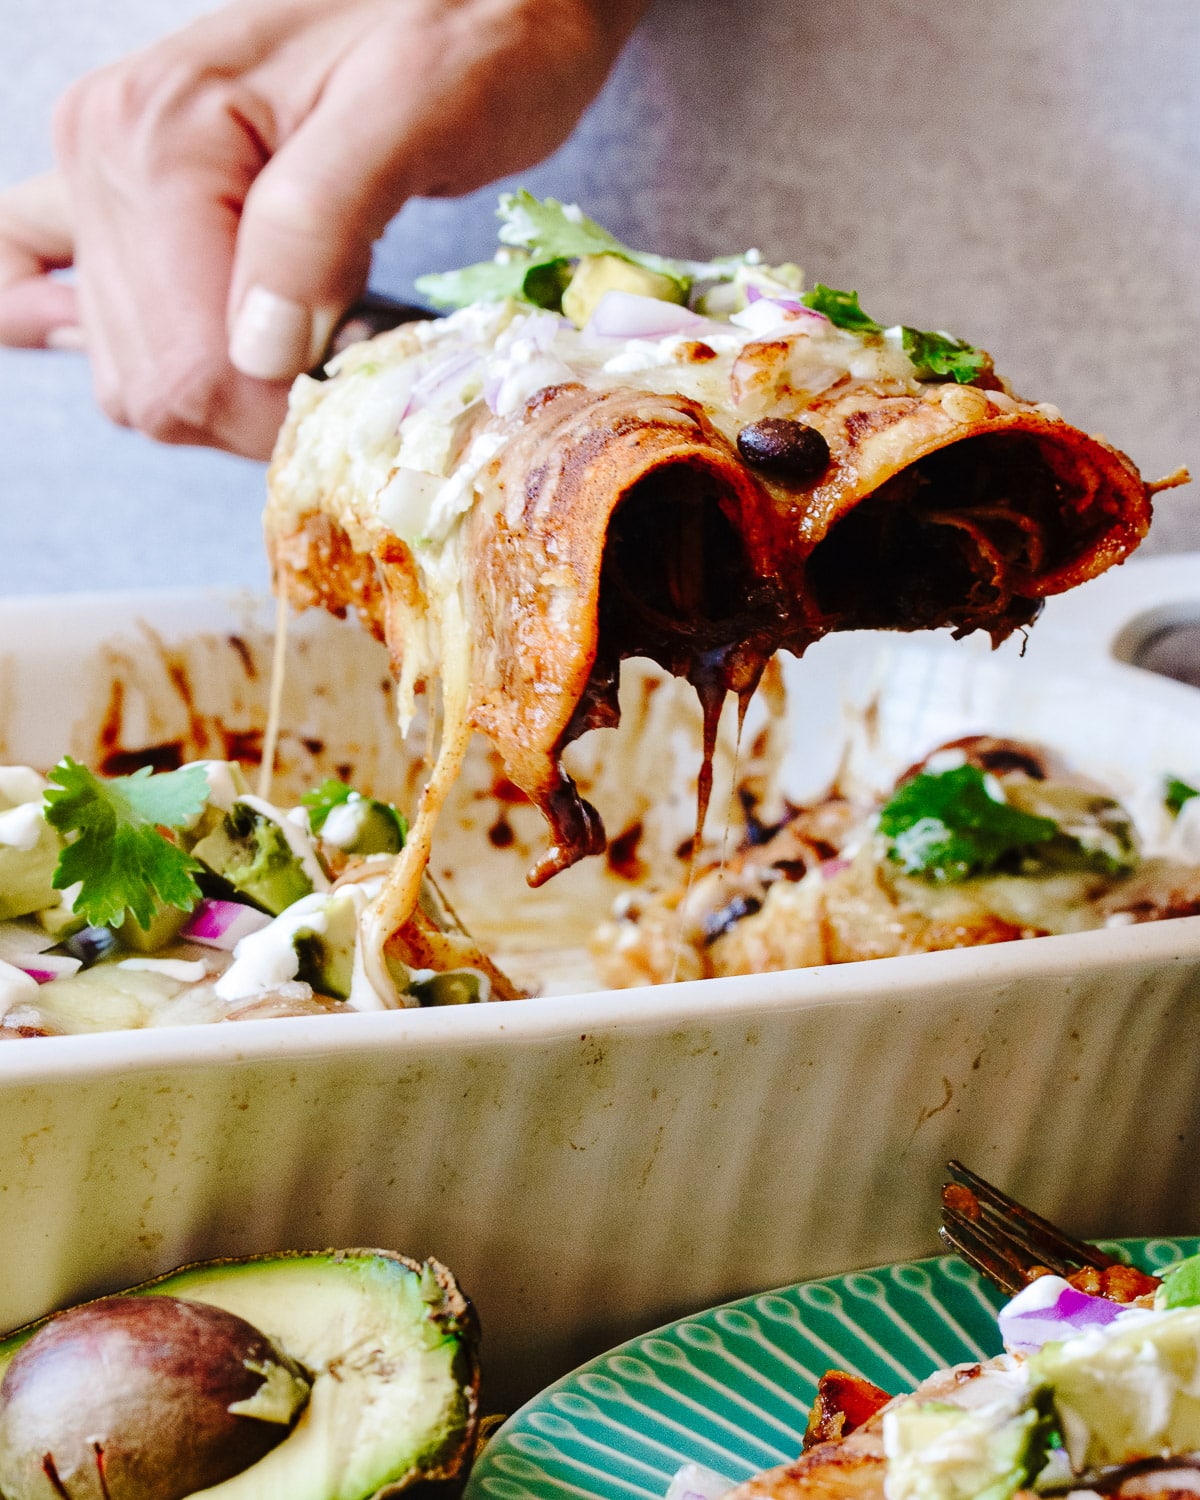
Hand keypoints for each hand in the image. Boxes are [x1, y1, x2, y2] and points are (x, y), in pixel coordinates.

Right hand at [0, 0, 647, 458]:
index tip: (362, 401)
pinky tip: (193, 350)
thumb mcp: (414, 112)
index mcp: (159, 137)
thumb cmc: (469, 39)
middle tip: (347, 372)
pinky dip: (122, 345)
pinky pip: (50, 292)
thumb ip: (320, 223)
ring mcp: (104, 176)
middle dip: (258, 412)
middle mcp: (106, 152)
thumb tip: (254, 352)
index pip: (189, 366)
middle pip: (154, 384)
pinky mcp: (125, 198)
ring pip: (134, 377)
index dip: (280, 417)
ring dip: (229, 396)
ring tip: (314, 341)